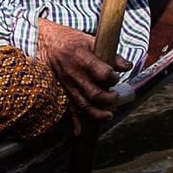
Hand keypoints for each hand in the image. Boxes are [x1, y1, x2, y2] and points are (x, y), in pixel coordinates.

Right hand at [36, 19, 132, 134]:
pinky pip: (69, 109)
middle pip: (94, 93)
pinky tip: (81, 131)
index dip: (112, 78)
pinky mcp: (61, 91)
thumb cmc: (70, 40)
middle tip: (115, 96)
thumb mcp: (91, 40)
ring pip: (83, 105)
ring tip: (108, 115)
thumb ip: (111, 55)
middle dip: (108, 99)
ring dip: (98, 114)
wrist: (44, 41)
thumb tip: (127, 66)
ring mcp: (66, 84)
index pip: (102, 72)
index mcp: (82, 57)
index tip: (115, 77)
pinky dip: (75, 122)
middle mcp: (73, 73)